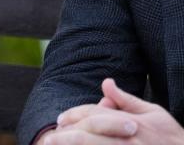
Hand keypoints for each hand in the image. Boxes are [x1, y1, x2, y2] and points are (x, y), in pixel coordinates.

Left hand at [42, 78, 183, 143]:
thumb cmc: (172, 138)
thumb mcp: (154, 113)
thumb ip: (126, 100)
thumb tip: (106, 82)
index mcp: (131, 122)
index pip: (94, 115)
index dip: (74, 116)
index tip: (59, 121)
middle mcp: (126, 140)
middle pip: (88, 136)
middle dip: (65, 137)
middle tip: (49, 140)